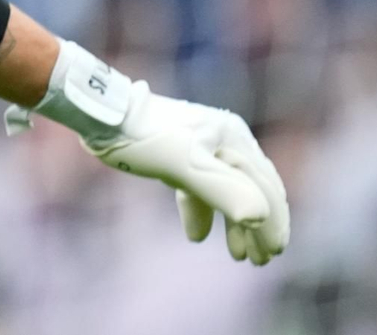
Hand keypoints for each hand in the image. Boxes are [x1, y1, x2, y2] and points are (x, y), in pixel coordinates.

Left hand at [88, 83, 290, 264]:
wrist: (102, 115)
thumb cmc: (144, 138)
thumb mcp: (184, 166)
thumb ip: (223, 190)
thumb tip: (259, 217)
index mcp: (233, 138)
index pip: (264, 186)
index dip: (274, 221)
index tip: (274, 252)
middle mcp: (224, 139)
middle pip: (251, 188)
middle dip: (257, 226)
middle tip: (260, 261)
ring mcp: (202, 145)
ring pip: (227, 189)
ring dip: (233, 223)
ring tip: (238, 255)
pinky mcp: (180, 154)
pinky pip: (200, 186)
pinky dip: (202, 210)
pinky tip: (196, 234)